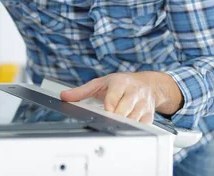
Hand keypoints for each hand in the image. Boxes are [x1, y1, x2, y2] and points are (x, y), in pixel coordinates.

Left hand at [60, 71, 182, 123]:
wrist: (148, 84)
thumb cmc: (122, 83)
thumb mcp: (101, 83)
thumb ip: (82, 91)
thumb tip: (64, 96)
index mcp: (120, 83)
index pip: (115, 95)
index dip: (110, 105)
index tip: (106, 112)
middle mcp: (133, 92)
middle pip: (125, 108)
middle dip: (115, 117)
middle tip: (106, 123)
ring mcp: (142, 104)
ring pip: (134, 119)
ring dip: (123, 125)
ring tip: (114, 127)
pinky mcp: (149, 115)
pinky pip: (142, 125)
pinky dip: (134, 130)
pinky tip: (125, 130)